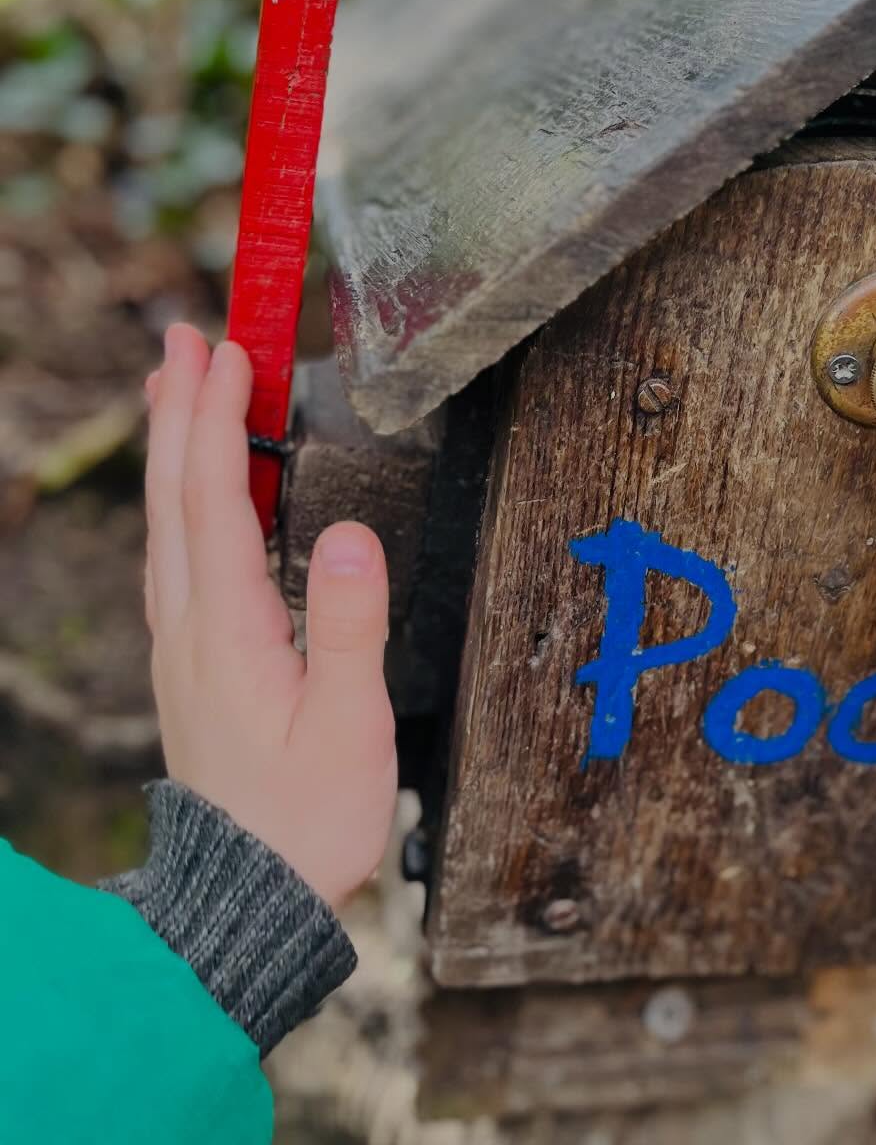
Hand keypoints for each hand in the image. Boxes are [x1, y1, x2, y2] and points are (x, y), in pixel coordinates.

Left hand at [143, 323, 395, 908]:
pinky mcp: (193, 660)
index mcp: (228, 627)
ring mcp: (182, 643)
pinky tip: (195, 491)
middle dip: (179, 407)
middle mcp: (189, 625)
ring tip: (179, 388)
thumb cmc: (309, 817)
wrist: (251, 895)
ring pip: (166, 521)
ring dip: (172, 445)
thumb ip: (349, 626)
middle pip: (174, 494)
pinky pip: (176, 554)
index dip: (214, 415)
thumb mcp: (350, 726)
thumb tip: (353, 531)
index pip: (211, 497)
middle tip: (187, 336)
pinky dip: (181, 498)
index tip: (226, 349)